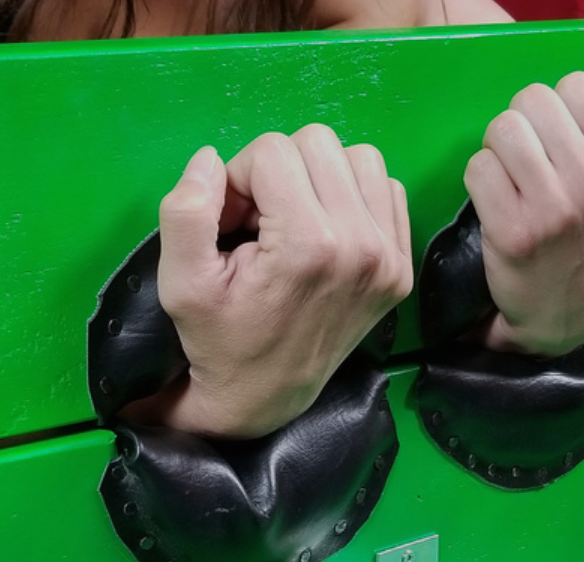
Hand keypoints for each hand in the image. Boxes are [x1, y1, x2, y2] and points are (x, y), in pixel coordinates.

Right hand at [130, 127, 412, 438]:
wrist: (264, 396)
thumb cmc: (219, 339)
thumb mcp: (181, 283)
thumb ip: (186, 212)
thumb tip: (211, 160)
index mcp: (309, 247)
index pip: (272, 151)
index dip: (238, 180)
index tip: (232, 225)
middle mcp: (362, 246)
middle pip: (317, 143)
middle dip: (278, 172)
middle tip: (260, 223)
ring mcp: (390, 257)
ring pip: (356, 157)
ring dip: (317, 177)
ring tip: (292, 223)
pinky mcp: (402, 265)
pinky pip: (385, 187)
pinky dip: (351, 195)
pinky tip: (324, 232)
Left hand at [466, 72, 583, 356]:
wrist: (567, 316)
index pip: (578, 86)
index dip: (558, 108)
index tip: (556, 140)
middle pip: (532, 100)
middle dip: (522, 125)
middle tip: (527, 161)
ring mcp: (556, 207)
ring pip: (502, 128)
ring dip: (497, 150)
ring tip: (510, 180)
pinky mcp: (515, 231)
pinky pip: (478, 166)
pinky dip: (479, 181)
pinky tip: (496, 204)